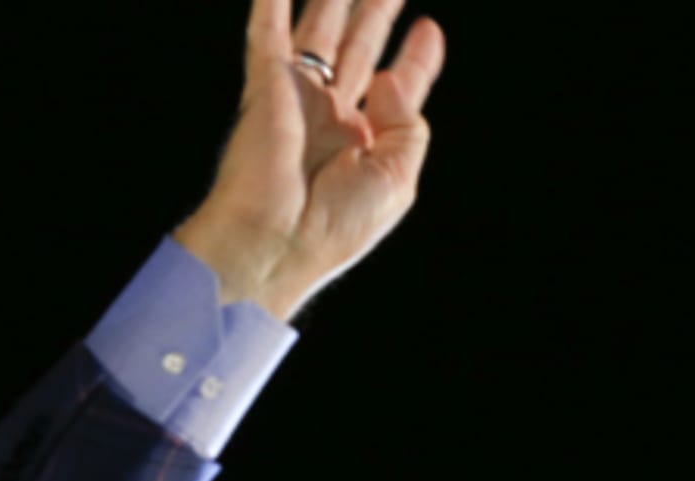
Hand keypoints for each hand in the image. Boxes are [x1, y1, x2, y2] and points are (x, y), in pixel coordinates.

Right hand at [175, 0, 445, 319]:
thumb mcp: (397, 180)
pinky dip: (271, 5)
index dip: (414, 59)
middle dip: (375, 12)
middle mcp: (331, 117)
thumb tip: (389, 75)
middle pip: (358, 48)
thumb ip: (407, 124)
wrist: (278, 242)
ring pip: (320, 32)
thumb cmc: (336, 226)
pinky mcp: (266, 88)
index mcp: (365, 145)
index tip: (428, 29)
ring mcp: (298, 99)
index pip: (395, 89)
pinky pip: (269, 33)